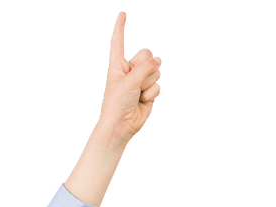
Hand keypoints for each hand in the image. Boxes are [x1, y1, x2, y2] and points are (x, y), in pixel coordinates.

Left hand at [99, 11, 162, 142]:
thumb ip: (144, 68)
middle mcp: (129, 70)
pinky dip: (151, 93)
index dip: (120, 28)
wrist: (121, 125)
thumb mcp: (128, 82)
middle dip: (144, 67)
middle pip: (147, 54)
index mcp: (117, 65)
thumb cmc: (117, 104)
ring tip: (137, 94)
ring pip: (155, 70)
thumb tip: (158, 61)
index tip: (122, 13)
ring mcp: (140, 80)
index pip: (118, 42)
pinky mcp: (149, 90)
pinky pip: (158, 84)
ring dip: (148, 83)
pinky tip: (142, 101)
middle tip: (135, 82)